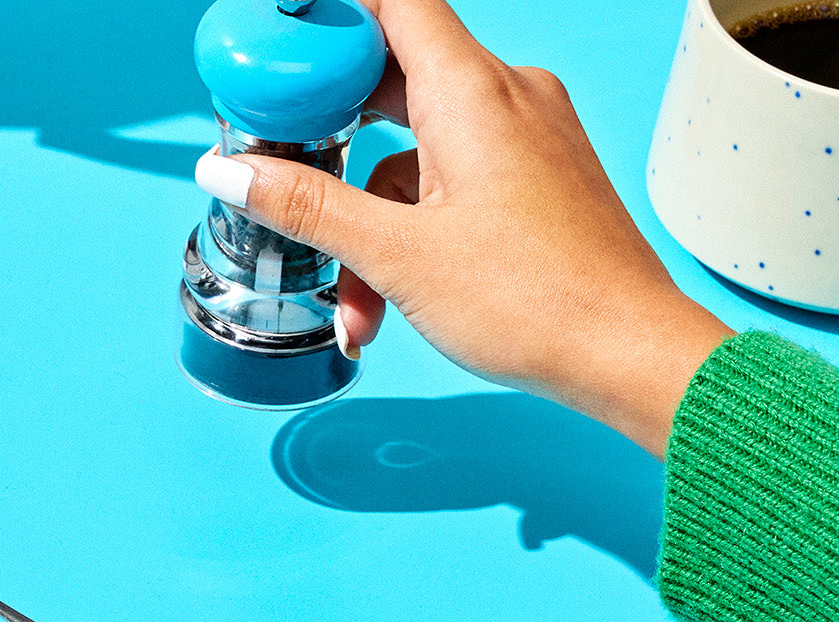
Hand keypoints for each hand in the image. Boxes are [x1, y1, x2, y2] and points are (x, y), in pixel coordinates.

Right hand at [194, 0, 730, 457]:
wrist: (624, 353)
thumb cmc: (532, 300)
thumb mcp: (397, 256)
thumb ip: (309, 206)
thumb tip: (231, 171)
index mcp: (471, 92)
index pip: (389, 4)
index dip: (328, 16)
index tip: (275, 45)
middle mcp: (506, 97)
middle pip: (392, 81)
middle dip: (329, 145)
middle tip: (279, 176)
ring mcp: (526, 140)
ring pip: (419, 157)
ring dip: (371, 229)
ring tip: (354, 309)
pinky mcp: (537, 182)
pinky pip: (454, 187)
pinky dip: (413, 238)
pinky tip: (390, 305)